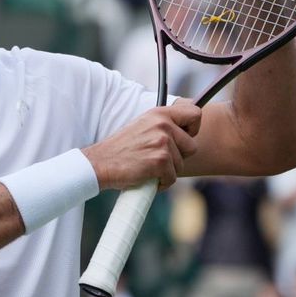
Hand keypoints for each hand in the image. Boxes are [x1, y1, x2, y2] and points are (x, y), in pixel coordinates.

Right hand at [82, 100, 200, 190]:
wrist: (100, 163)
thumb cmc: (121, 149)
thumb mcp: (143, 126)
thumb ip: (163, 125)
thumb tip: (186, 132)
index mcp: (159, 113)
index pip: (195, 114)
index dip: (193, 129)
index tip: (183, 138)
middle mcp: (163, 124)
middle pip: (192, 146)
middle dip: (179, 157)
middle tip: (159, 159)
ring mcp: (162, 142)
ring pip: (181, 165)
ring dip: (167, 171)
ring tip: (148, 167)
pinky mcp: (160, 160)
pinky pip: (172, 178)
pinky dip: (161, 183)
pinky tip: (146, 177)